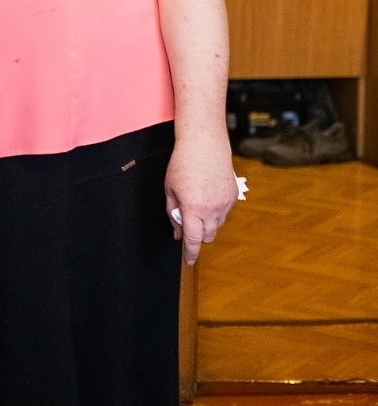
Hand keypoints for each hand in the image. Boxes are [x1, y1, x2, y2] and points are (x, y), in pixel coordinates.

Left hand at [165, 132, 237, 264]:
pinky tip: (207, 196)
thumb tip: (178, 232)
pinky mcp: (234, 196)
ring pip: (217, 225)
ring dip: (206, 224)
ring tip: (196, 205)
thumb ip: (172, 213)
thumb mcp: (170, 189)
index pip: (193, 239)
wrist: (204, 145)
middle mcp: (212, 209)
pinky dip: (216, 212)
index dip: (190, 252)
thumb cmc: (182, 164)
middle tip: (186, 224)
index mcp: (193, 208)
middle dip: (198, 236)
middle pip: (207, 236)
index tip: (189, 260)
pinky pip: (225, 212)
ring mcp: (225, 203)